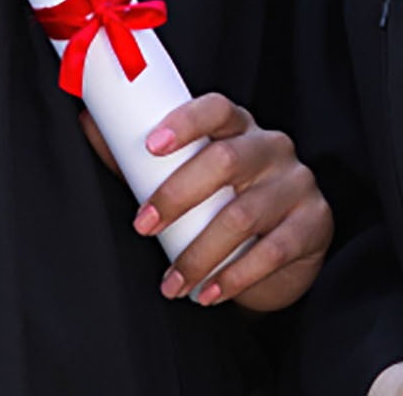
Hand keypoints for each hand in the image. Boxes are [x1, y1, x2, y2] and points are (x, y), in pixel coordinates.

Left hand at [132, 92, 332, 311]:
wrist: (287, 248)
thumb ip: (142, 159)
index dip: (187, 121)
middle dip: (178, 195)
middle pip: (229, 160)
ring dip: (199, 253)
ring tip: (170, 284)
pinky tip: (208, 293)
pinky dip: (234, 277)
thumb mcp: (191, 178)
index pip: (219, 108)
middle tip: (142, 227)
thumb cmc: (225, 204)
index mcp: (241, 128)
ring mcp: (297, 184)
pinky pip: (274, 250)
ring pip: (245, 213)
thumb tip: (87, 122)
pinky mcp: (314, 222)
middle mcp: (273, 148)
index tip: (151, 145)